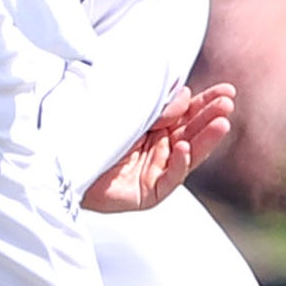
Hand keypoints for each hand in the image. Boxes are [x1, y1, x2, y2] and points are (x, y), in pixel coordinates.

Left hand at [83, 84, 236, 211]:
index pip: (187, 114)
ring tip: (221, 123)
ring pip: (188, 155)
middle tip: (227, 104)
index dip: (206, 102)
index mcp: (153, 128)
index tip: (227, 91)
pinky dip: (178, 164)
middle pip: (191, 132)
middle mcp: (156, 149)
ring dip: (206, 139)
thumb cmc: (89, 132)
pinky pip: (169, 180)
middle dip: (210, 118)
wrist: (58, 161)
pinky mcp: (146, 194)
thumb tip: (185, 95)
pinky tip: (184, 148)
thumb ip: (157, 107)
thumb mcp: (128, 112)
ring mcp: (152, 171)